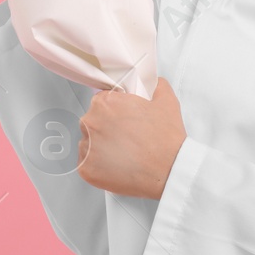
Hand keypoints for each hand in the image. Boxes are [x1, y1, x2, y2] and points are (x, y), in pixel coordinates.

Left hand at [77, 77, 186, 199]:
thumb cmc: (165, 138)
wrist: (168, 171)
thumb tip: (153, 84)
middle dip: (106, 129)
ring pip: (88, 144)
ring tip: (123, 155)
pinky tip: (118, 167)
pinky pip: (87, 165)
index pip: (102, 102)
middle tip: (126, 139)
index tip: (124, 121)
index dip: (115, 112)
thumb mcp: (167, 102)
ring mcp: (86, 147)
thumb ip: (156, 86)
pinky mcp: (86, 169)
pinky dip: (99, 167)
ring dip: (101, 148)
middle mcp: (90, 122)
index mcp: (105, 103)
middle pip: (93, 122)